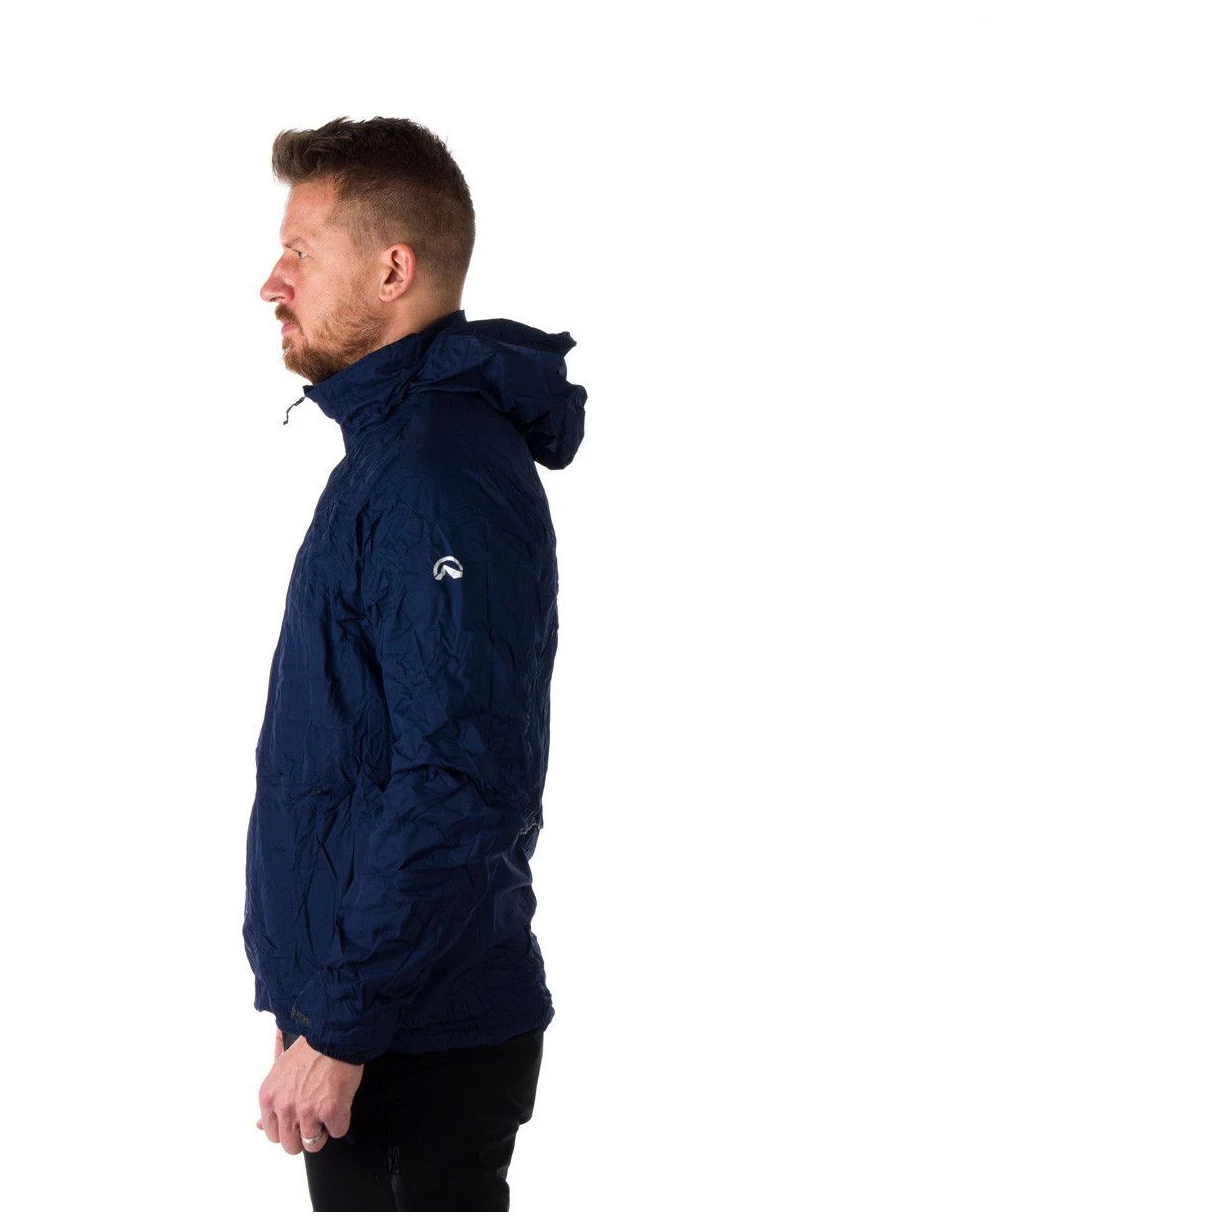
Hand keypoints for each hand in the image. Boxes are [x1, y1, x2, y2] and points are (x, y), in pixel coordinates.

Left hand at [255, 1032, 363, 1154]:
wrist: (335, 1034)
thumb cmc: (310, 1048)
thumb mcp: (279, 1071)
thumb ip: (270, 1101)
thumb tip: (260, 1125)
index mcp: (269, 1098)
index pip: (272, 1135)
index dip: (289, 1127)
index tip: (297, 1118)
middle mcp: (284, 1107)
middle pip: (291, 1146)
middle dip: (303, 1135)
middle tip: (314, 1116)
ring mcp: (307, 1111)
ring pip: (313, 1144)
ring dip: (323, 1130)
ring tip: (328, 1108)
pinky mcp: (331, 1111)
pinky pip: (338, 1131)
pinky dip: (341, 1120)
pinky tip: (340, 1101)